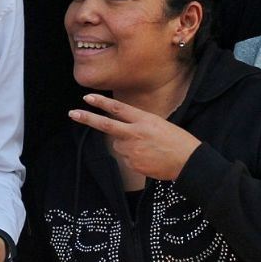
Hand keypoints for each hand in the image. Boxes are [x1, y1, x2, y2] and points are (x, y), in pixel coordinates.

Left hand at [68, 94, 199, 180]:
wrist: (188, 162)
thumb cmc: (177, 140)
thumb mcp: (159, 123)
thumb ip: (138, 124)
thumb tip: (123, 129)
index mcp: (143, 119)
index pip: (118, 108)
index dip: (101, 102)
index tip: (87, 98)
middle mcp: (135, 133)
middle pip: (106, 125)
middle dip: (87, 118)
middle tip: (72, 113)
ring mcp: (132, 149)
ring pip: (119, 144)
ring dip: (127, 145)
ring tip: (148, 148)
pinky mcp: (132, 163)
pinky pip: (126, 158)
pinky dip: (134, 157)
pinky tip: (149, 158)